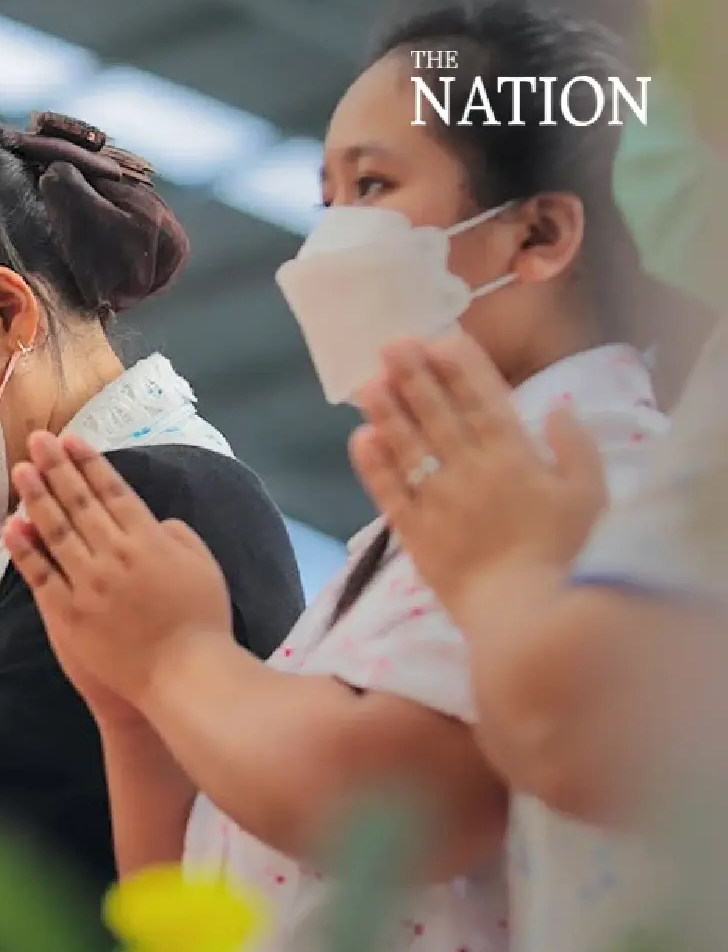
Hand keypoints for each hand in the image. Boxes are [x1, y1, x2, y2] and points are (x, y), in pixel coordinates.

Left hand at [4, 431, 230, 703]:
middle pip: (79, 503)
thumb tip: (153, 520)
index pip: (112, 492)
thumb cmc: (202, 624)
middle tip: (37, 439)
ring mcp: (89, 584)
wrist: (184, 677)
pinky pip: (41, 575)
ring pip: (55, 531)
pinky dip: (25, 550)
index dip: (89, 464)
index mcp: (149, 540)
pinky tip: (10, 526)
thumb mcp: (204, 568)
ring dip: (36, 497)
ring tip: (20, 469)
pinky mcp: (69, 614)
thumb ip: (178, 536)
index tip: (71, 440)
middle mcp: (115, 555)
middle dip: (57, 467)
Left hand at [350, 336, 607, 616]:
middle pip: (436, 415)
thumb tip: (559, 408)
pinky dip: (372, 465)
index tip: (440, 339)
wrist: (525, 611)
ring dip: (385, 411)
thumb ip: (577, 449)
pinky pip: (388, 492)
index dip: (460, 369)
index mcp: (514, 458)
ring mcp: (437, 501)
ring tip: (365, 381)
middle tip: (391, 344)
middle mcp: (469, 471)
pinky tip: (359, 438)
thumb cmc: (565, 553)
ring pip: (406, 446)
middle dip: (413, 376)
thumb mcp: (591, 496)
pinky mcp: (414, 533)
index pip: (483, 401)